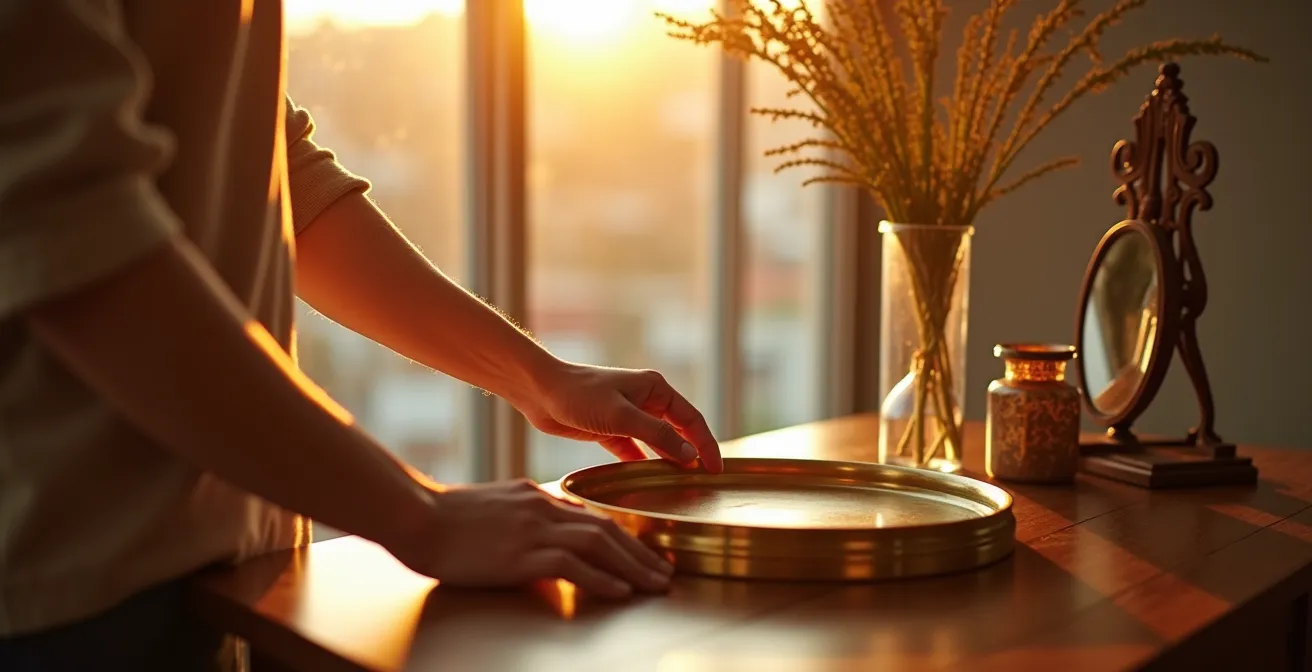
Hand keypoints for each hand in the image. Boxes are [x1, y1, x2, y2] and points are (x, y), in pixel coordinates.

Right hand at [394, 480, 673, 598]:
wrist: (417, 516)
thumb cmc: (448, 517)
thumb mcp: (498, 505)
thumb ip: (528, 515)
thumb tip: (552, 530)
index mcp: (537, 497)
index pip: (592, 516)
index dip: (624, 537)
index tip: (645, 554)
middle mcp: (543, 508)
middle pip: (607, 529)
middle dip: (640, 553)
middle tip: (665, 573)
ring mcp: (534, 529)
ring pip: (598, 544)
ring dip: (632, 567)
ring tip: (655, 585)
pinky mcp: (521, 553)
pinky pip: (572, 565)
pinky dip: (601, 579)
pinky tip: (619, 591)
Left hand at [516, 362, 723, 473]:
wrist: (539, 391)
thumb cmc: (579, 395)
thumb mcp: (622, 417)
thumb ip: (658, 436)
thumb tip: (689, 456)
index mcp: (655, 389)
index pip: (692, 419)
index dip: (707, 445)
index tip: (716, 470)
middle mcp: (645, 400)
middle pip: (678, 431)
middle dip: (691, 454)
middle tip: (702, 482)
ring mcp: (627, 416)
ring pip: (657, 442)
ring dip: (667, 461)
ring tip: (679, 485)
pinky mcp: (609, 430)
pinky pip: (634, 451)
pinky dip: (642, 464)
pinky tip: (647, 482)